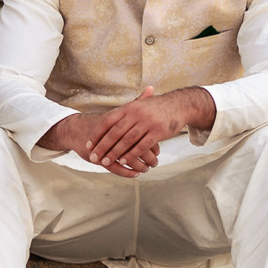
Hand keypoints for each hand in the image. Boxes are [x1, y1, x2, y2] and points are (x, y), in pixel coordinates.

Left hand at [84, 85, 210, 173]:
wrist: (180, 105)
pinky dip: (130, 154)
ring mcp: (147, 122)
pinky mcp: (157, 132)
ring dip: (114, 153)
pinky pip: (141, 146)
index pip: (108, 121)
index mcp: (129, 107)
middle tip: (93, 157)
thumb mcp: (138, 105)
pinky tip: (123, 162)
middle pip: (114, 133)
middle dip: (102, 146)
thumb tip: (103, 121)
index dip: (97, 134)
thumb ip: (123, 114)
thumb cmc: (156, 108)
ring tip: (105, 162)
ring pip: (126, 140)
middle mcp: (136, 114)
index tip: (88, 145)